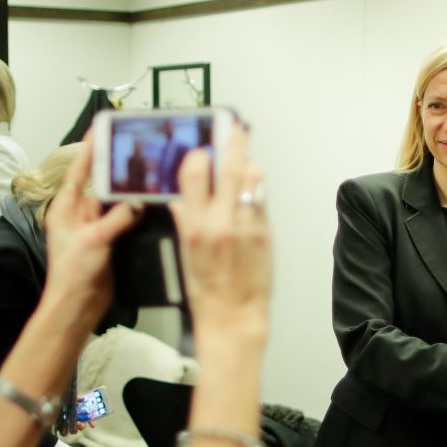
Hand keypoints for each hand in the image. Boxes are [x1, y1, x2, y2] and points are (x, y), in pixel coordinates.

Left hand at [42, 132, 143, 325]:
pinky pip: (126, 222)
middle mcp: (80, 216)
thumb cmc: (73, 273)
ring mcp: (96, 230)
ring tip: (150, 173)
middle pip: (101, 186)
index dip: (89, 150)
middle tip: (136, 150)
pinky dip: (138, 214)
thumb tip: (138, 202)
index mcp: (66, 209)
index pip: (78, 172)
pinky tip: (153, 204)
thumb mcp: (93, 239)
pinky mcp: (111, 243)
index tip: (100, 129)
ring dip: (131, 193)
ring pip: (117, 204)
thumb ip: (117, 218)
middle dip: (117, 170)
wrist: (77, 307)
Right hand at [169, 125, 270, 345]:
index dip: (199, 156)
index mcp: (194, 226)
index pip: (194, 173)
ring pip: (252, 177)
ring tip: (244, 160)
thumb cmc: (206, 292)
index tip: (201, 150)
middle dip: (233, 142)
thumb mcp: (185, 255)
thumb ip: (185, 222)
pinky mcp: (265, 232)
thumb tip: (182, 201)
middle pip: (229, 166)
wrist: (233, 318)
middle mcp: (220, 221)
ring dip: (248, 163)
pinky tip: (252, 185)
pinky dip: (257, 186)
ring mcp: (246, 225)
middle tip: (236, 129)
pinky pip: (262, 197)